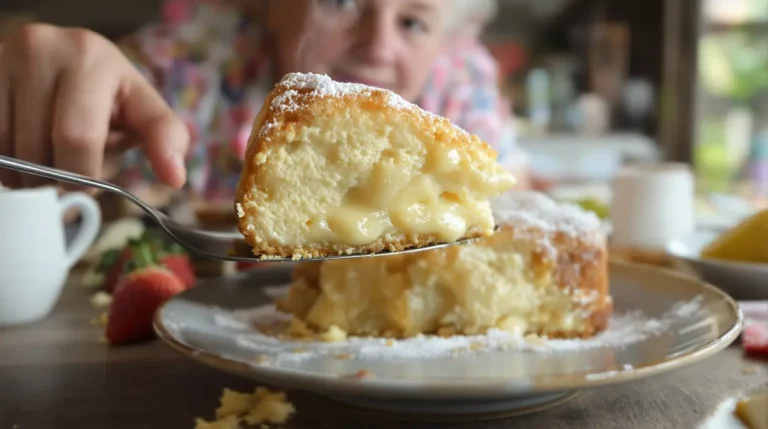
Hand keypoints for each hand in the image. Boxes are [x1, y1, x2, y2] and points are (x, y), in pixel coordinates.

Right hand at [0, 24, 189, 189]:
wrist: (60, 62)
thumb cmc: (107, 94)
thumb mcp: (141, 108)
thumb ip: (164, 139)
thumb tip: (175, 177)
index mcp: (91, 57)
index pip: (78, 138)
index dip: (81, 176)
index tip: (89, 191)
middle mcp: (42, 47)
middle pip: (38, 149)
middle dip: (54, 180)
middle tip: (66, 182)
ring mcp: (2, 58)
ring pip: (5, 149)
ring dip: (23, 176)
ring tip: (44, 167)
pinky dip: (2, 163)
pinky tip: (18, 155)